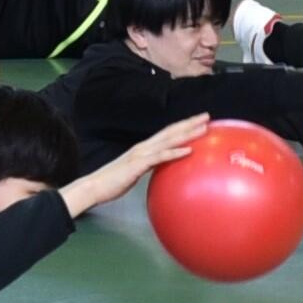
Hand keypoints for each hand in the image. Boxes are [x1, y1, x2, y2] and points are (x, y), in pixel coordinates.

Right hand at [70, 115, 209, 214]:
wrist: (95, 186)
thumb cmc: (113, 182)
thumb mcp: (135, 172)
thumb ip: (149, 167)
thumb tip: (163, 169)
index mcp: (143, 148)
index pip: (166, 133)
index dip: (182, 125)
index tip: (198, 121)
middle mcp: (144, 147)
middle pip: (170, 131)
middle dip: (189, 123)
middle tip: (207, 116)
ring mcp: (141, 154)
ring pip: (168, 140)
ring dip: (187, 133)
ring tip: (204, 128)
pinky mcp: (138, 164)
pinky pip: (160, 157)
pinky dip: (175, 152)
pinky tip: (188, 151)